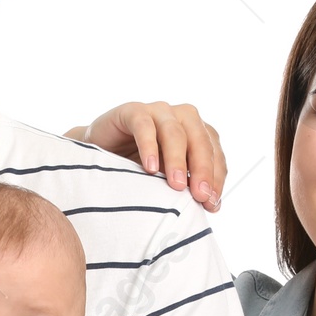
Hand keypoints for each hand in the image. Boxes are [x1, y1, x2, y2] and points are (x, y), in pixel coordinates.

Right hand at [65, 102, 226, 210]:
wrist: (99, 151)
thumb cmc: (138, 165)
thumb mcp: (167, 177)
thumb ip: (189, 185)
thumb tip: (213, 204)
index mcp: (197, 132)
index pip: (214, 153)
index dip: (216, 178)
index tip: (212, 204)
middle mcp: (182, 117)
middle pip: (199, 141)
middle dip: (203, 170)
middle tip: (201, 196)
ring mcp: (158, 111)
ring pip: (174, 133)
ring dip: (177, 160)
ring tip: (176, 185)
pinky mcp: (132, 111)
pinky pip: (144, 126)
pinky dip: (149, 146)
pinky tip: (150, 167)